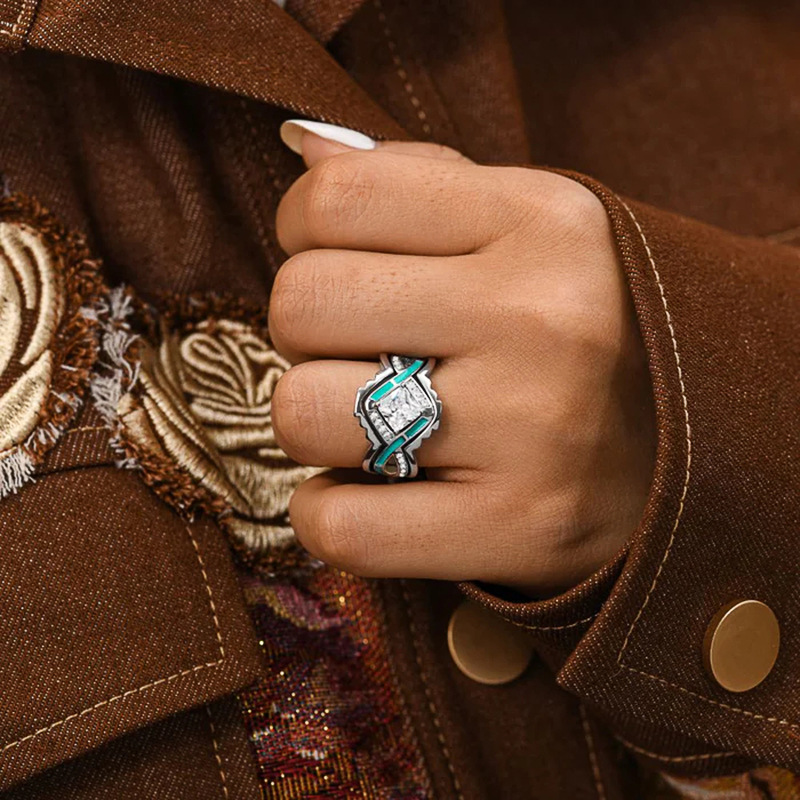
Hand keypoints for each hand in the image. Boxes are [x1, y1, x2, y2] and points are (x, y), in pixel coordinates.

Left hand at [269, 128, 654, 595]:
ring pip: (303, 412)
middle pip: (302, 303)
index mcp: (542, 220)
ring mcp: (533, 430)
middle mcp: (541, 317)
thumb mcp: (529, 226)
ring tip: (371, 423)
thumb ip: (418, 181)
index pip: (335, 196)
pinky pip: (341, 527)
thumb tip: (302, 149)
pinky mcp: (516, 527)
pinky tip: (370, 492)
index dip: (302, 231)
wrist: (681, 456)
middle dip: (308, 332)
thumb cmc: (582, 329)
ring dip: (316, 420)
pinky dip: (327, 511)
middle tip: (360, 351)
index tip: (337, 263)